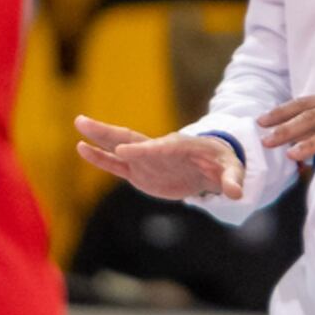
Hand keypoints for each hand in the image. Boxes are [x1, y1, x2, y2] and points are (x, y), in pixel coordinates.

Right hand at [74, 117, 243, 201]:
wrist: (212, 167)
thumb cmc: (222, 163)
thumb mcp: (231, 170)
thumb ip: (232, 180)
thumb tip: (237, 193)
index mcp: (177, 147)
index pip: (156, 148)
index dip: (141, 151)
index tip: (123, 151)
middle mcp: (157, 150)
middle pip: (129, 140)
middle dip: (107, 132)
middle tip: (82, 121)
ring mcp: (145, 160)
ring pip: (117, 149)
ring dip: (98, 139)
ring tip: (77, 126)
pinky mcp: (140, 172)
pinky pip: (117, 166)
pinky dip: (100, 159)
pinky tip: (82, 150)